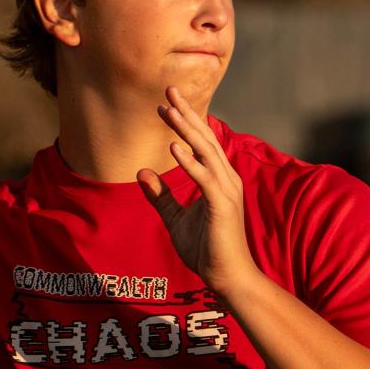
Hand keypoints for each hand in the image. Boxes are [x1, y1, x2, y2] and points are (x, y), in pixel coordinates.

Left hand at [137, 86, 258, 297]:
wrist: (227, 278)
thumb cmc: (206, 249)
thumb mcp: (175, 218)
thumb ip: (161, 196)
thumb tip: (142, 173)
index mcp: (217, 179)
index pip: (200, 143)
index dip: (185, 122)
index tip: (166, 103)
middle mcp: (225, 178)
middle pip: (204, 139)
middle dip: (187, 114)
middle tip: (169, 90)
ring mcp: (226, 190)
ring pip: (205, 152)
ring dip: (187, 130)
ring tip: (170, 110)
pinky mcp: (222, 205)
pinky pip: (204, 178)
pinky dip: (190, 162)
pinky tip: (174, 147)